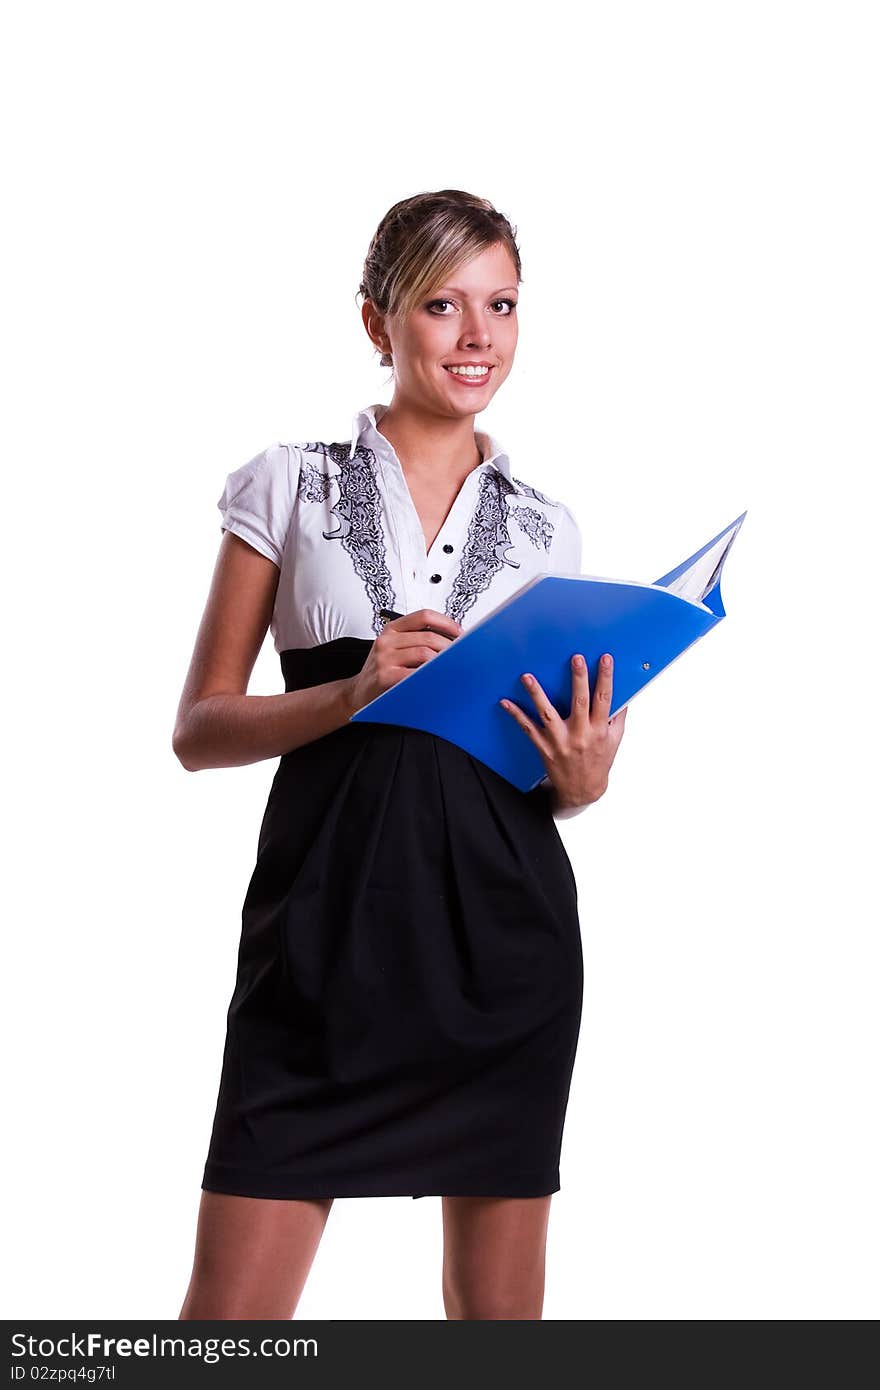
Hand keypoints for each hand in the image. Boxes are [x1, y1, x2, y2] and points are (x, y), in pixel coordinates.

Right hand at [344, 609, 462, 714]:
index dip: (446, 622)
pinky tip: (437, 679)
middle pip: (428, 637)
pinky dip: (430, 675)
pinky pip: (415, 673)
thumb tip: (451, 641)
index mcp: (391, 629)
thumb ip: (416, 641)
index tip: (460, 633)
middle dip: (449, 647)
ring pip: (425, 654)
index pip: (424, 616)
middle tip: (460, 656)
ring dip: (442, 662)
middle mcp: (386, 640)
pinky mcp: (385, 676)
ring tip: (451, 668)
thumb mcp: (394, 649)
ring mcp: (384, 658)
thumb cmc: (381, 671)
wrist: (359, 692)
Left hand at [499, 653, 627, 809]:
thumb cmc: (599, 761)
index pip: (605, 699)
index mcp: (600, 730)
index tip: (605, 659)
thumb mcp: (614, 739)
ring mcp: (561, 742)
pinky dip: (516, 715)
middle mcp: (581, 735)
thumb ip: (617, 716)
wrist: (582, 790)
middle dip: (578, 679)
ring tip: (528, 677)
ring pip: (548, 714)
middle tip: (576, 658)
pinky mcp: (545, 748)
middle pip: (580, 702)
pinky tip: (506, 702)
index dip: (606, 678)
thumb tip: (622, 692)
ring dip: (537, 695)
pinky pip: (528, 729)